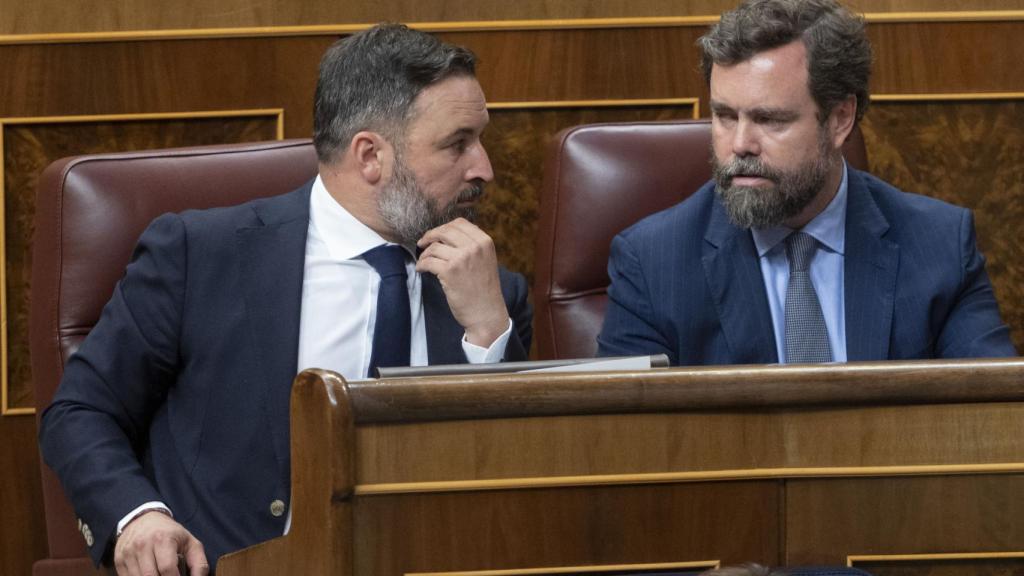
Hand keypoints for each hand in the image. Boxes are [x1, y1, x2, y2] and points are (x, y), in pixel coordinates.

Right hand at [114, 510, 208, 575]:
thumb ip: (199, 564)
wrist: (144, 519)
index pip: (167, 569)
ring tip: (160, 575)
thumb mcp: (190, 543)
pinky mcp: (119, 560)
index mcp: (162, 539)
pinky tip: (149, 574)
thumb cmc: (170, 533)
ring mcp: (128, 553)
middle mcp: (143, 545)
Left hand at [416, 218, 509, 346]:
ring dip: (425, 254)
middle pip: (445, 231)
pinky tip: (421, 270)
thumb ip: (473, 245)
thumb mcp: (485, 260)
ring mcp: (462, 258)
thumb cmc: (484, 290)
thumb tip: (448, 234)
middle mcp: (475, 247)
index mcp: (485, 242)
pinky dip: (421, 265)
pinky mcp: (449, 271)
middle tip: (422, 243)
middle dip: (430, 235)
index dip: (444, 227)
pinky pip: (428, 261)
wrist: (486, 313)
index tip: (436, 235)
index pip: (460, 223)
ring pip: (434, 247)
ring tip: (424, 262)